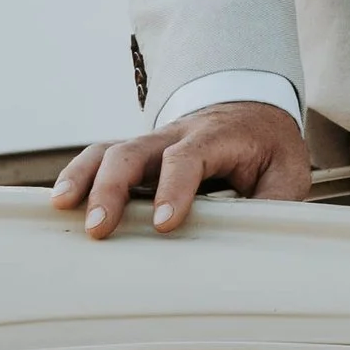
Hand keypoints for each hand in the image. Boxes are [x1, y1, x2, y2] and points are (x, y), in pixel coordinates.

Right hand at [51, 100, 313, 237]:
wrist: (251, 109)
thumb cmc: (268, 146)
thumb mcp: (288, 170)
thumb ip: (276, 202)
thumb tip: (259, 239)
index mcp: (218, 136)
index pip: (190, 157)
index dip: (175, 188)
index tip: (164, 224)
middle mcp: (177, 134)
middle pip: (135, 150)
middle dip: (114, 187)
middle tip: (100, 228)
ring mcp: (152, 142)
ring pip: (109, 150)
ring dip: (84, 177)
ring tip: (63, 207)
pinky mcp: (137, 154)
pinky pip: (100, 158)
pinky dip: (77, 176)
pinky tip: (61, 201)